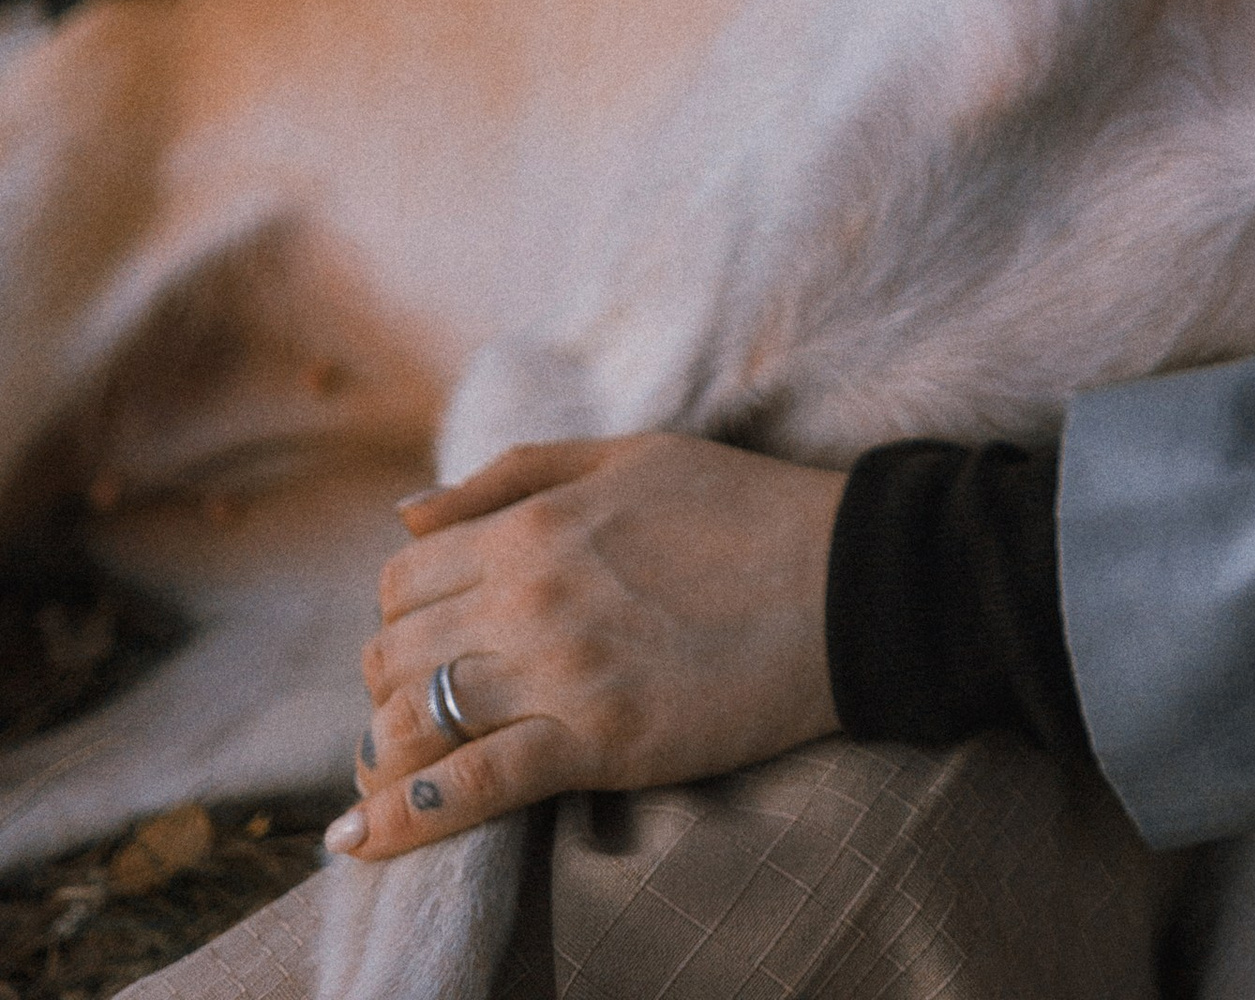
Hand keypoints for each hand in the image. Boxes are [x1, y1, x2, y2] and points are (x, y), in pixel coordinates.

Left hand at [326, 434, 843, 859]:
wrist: (848, 581)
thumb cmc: (746, 509)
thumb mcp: (629, 456)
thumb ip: (514, 476)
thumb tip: (406, 514)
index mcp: (534, 523)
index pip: (402, 576)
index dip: (401, 613)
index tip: (431, 638)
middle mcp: (530, 593)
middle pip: (393, 654)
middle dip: (390, 686)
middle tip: (424, 707)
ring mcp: (561, 671)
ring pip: (414, 722)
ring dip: (391, 752)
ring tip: (399, 772)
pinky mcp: (598, 742)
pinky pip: (473, 786)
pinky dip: (409, 818)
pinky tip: (365, 839)